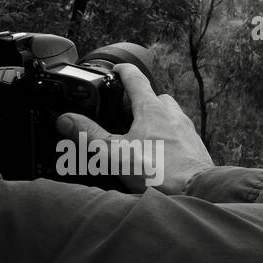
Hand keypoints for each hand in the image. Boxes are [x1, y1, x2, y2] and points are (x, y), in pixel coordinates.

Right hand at [55, 64, 214, 194]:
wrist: (195, 192)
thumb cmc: (157, 171)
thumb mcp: (113, 153)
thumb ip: (88, 135)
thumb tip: (66, 120)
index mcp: (151, 108)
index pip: (135, 78)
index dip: (122, 71)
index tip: (115, 70)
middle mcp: (172, 114)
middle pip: (155, 97)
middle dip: (140, 101)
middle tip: (125, 113)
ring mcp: (186, 131)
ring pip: (170, 115)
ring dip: (156, 120)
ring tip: (141, 136)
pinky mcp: (195, 148)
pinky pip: (180, 136)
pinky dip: (168, 140)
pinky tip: (159, 155)